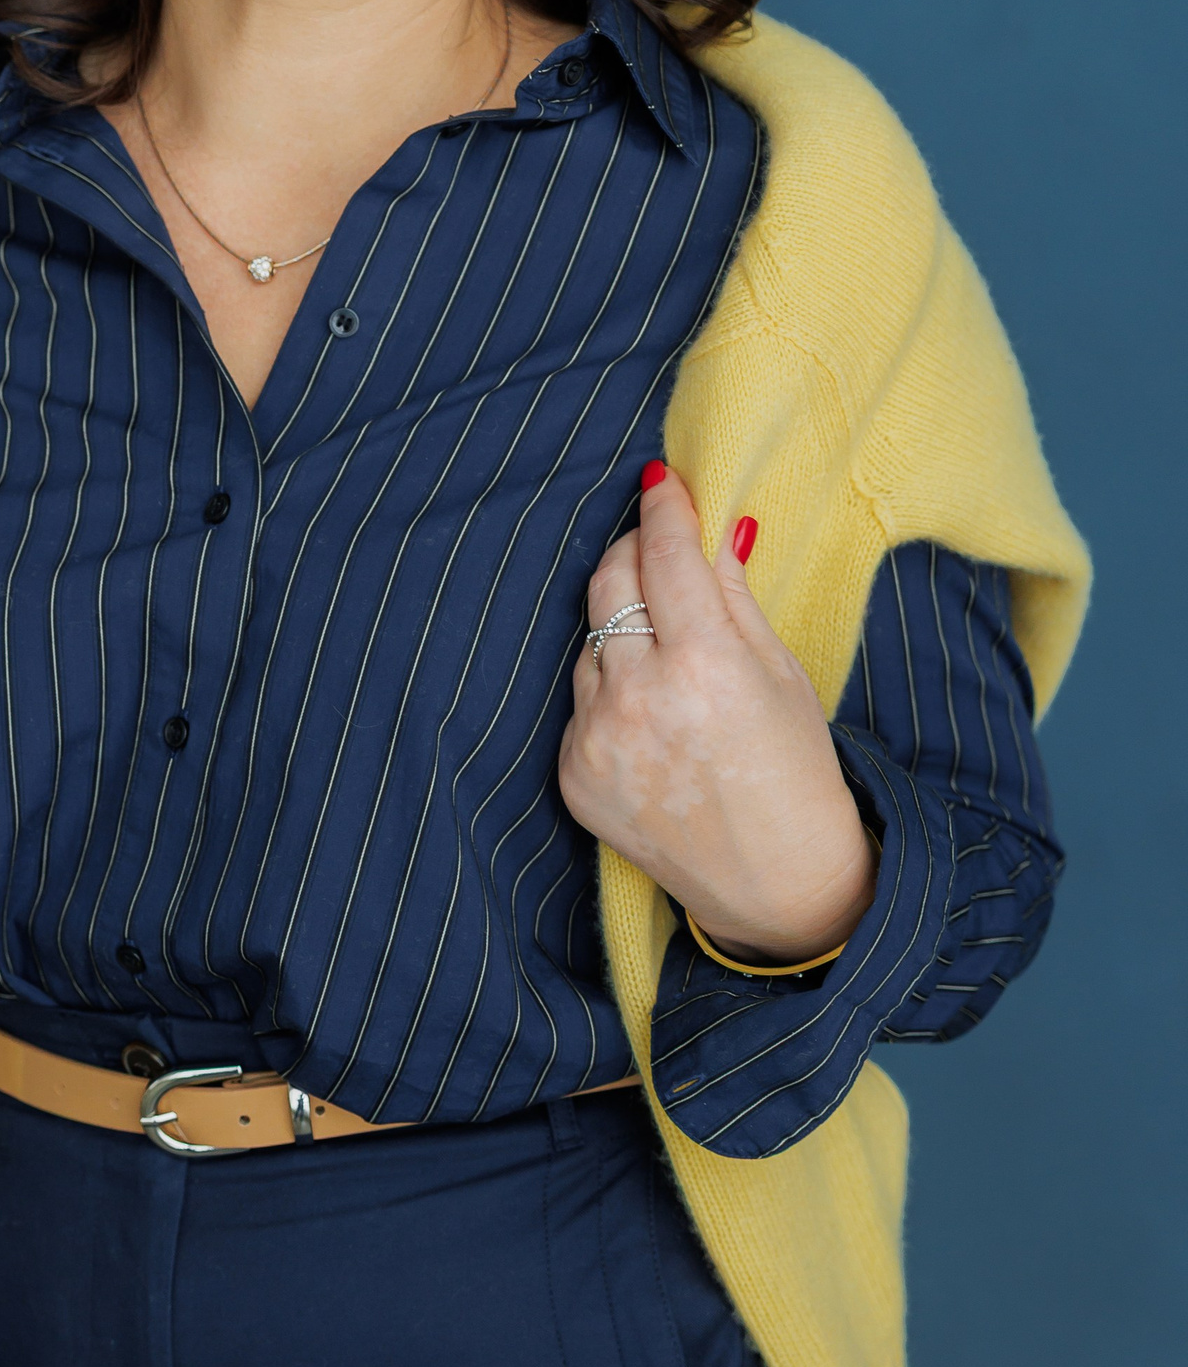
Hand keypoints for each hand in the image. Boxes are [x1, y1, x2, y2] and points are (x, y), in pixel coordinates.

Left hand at [558, 466, 876, 965]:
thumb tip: (714, 524)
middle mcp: (640, 698)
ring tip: (671, 656)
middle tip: (658, 546)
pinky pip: (582, 697)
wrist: (776, 883)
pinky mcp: (571, 772)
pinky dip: (610, 686)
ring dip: (623, 625)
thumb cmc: (795, 771)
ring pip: (590, 636)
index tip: (661, 482)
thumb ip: (734, 594)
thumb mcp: (780, 673)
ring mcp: (597, 738)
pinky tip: (655, 715)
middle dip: (633, 551)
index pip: (665, 556)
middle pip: (610, 581)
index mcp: (705, 667)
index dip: (663, 510)